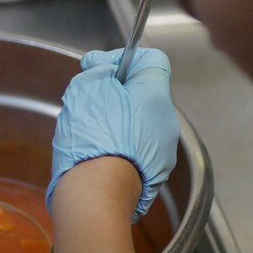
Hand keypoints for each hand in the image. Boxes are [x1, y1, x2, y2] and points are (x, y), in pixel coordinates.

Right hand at [48, 47, 179, 220]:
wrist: (97, 194)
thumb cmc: (92, 137)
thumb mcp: (86, 88)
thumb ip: (98, 69)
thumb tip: (101, 65)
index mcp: (155, 95)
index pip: (152, 59)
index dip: (124, 59)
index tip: (101, 69)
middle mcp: (167, 122)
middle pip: (145, 94)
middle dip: (118, 93)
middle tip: (91, 102)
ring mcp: (164, 153)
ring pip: (141, 124)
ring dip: (119, 122)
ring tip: (92, 132)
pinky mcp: (155, 176)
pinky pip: (139, 150)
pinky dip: (121, 147)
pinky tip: (100, 155)